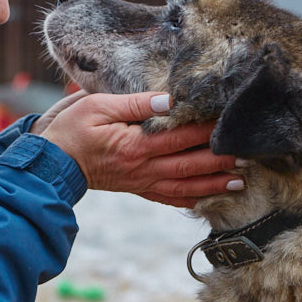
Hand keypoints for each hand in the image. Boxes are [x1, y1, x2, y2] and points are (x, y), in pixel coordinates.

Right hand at [38, 92, 244, 207]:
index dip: (207, 130)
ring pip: (185, 186)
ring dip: (213, 185)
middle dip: (221, 161)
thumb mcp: (97, 105)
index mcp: (135, 145)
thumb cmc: (72, 129)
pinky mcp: (137, 189)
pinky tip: (208, 200)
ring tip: (240, 182)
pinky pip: (169, 198)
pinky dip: (190, 201)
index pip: (180, 136)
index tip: (229, 123)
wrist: (52, 163)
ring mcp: (141, 182)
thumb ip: (135, 103)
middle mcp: (143, 168)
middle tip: (249, 157)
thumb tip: (170, 100)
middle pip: (190, 164)